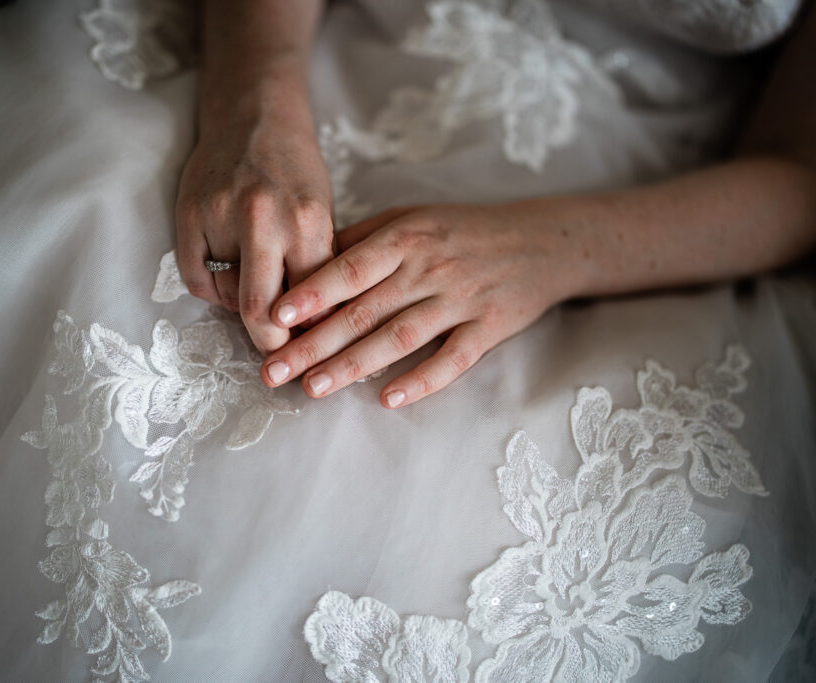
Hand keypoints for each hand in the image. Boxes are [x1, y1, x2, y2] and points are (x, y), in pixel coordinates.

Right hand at [175, 100, 334, 352]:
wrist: (254, 116)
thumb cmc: (296, 172)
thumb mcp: (323, 215)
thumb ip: (318, 267)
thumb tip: (316, 330)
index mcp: (309, 222)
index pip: (311, 302)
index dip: (311, 336)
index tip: (310, 354)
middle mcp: (266, 219)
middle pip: (262, 311)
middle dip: (272, 345)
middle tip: (277, 358)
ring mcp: (222, 215)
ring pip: (228, 297)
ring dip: (242, 306)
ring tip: (255, 290)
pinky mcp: (189, 213)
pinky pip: (197, 279)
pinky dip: (212, 289)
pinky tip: (227, 275)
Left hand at [258, 203, 582, 406]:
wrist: (542, 241)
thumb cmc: (461, 230)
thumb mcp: (410, 218)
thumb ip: (360, 241)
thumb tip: (303, 264)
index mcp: (404, 237)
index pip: (349, 268)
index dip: (311, 293)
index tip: (274, 317)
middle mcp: (429, 268)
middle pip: (364, 311)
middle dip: (314, 344)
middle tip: (273, 371)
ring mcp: (460, 299)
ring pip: (399, 338)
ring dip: (354, 366)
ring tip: (313, 389)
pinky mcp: (489, 328)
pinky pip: (452, 360)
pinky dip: (421, 381)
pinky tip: (387, 400)